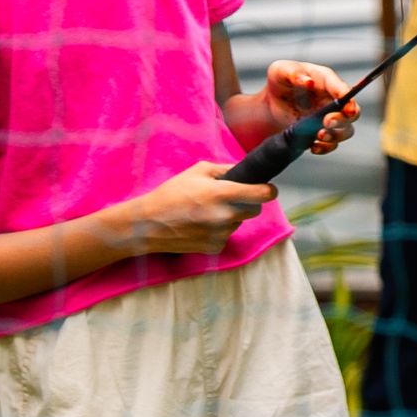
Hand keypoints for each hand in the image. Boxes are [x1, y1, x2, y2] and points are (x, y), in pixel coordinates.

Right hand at [115, 161, 274, 257]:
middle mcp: (225, 215)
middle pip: (255, 210)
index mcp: (223, 194)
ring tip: (207, 211)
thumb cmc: (171, 194)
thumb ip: (225, 169)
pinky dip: (220, 230)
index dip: (268, 190)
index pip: (262, 194)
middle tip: (231, 198)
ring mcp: (221, 234)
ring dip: (231, 216)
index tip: (266, 188)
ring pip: (239, 222)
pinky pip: (226, 235)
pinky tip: (201, 225)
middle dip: (248, 202)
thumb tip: (244, 170)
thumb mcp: (197, 171)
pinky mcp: (215, 247)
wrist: (148, 224)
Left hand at [259, 59, 358, 153]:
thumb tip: (308, 81)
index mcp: (326, 80)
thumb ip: (293, 73)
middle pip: (351, 112)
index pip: (342, 88)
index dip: (348, 98)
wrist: (271, 103)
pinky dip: (325, 147)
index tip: (347, 108)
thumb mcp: (280, 71)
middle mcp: (332, 99)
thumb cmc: (280, 81)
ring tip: (319, 135)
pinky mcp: (321, 132)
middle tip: (327, 122)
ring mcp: (329, 117)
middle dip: (342, 119)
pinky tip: (313, 146)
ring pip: (345, 130)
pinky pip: (331, 144)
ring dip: (335, 135)